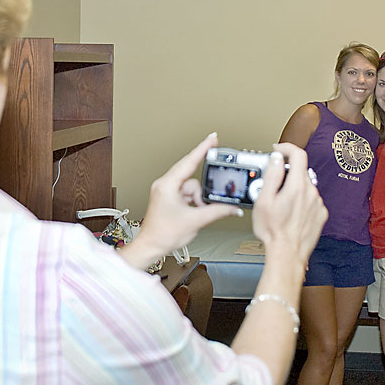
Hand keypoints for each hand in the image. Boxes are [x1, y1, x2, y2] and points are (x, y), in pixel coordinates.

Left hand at [126, 133, 241, 265]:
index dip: (203, 149)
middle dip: (202, 190)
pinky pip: (186, 193)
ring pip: (191, 187)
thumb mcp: (196, 221)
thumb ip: (218, 211)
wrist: (151, 246)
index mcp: (168, 185)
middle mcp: (165, 185)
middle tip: (206, 200)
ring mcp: (166, 191)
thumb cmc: (163, 234)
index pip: (189, 161)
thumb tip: (233, 208)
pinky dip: (193, 201)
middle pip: (191, 176)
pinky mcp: (168, 198)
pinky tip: (193, 211)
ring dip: (197, 199)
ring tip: (195, 213)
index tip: (213, 138)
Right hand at [252, 142, 327, 267]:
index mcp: (297, 186)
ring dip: (293, 188)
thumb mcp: (263, 200)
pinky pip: (310, 200)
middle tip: (271, 185)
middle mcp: (311, 193)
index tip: (278, 150)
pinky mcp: (321, 215)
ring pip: (305, 186)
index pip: (298, 154)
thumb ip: (272, 175)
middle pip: (300, 171)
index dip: (287, 147)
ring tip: (279, 204)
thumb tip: (277, 158)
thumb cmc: (273, 231)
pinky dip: (301, 200)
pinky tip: (290, 213)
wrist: (287, 254)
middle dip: (286, 173)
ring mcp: (318, 204)